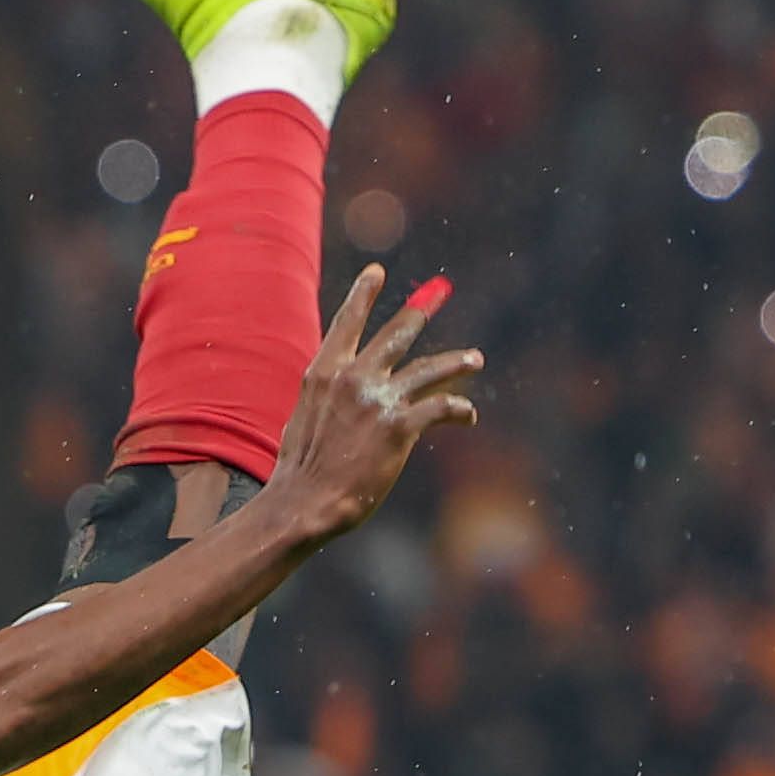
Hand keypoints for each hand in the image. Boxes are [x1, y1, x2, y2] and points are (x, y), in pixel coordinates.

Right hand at [264, 264, 484, 543]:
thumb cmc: (300, 470)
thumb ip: (327, 397)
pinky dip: (460, 410)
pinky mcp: (400, 426)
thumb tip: (341, 393)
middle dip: (419, 313)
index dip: (363, 295)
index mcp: (323, 373)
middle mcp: (352, 377)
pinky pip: (441, 407)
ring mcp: (378, 400)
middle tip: (439, 293)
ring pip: (429, 368)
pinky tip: (469, 415)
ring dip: (455, 362)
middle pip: (395, 335)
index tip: (376, 273)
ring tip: (474, 359)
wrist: (304, 503)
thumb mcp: (304, 418)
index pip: (346, 324)